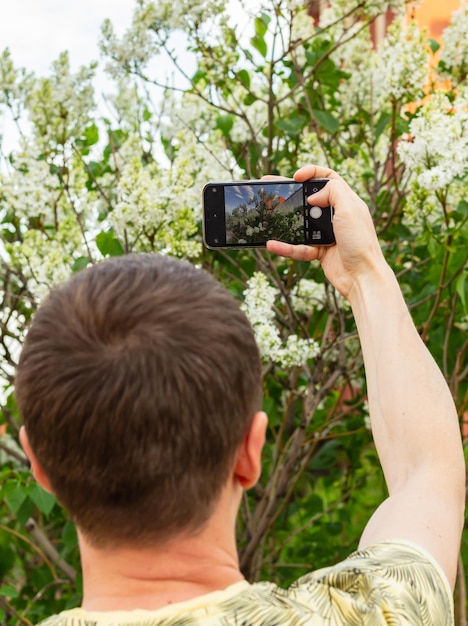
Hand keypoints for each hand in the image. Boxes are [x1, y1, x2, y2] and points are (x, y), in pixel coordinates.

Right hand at [266, 164, 387, 300]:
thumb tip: (312, 196)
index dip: (312, 173)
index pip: (329, 178)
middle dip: (290, 193)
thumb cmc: (361, 242)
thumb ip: (333, 192)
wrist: (362, 277)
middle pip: (309, 199)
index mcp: (347, 202)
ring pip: (300, 224)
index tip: (296, 177)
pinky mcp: (319, 251)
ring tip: (267, 215)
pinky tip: (272, 244)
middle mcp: (336, 216)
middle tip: (271, 187)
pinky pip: (298, 247)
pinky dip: (285, 247)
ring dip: (284, 222)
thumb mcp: (350, 209)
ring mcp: (326, 234)